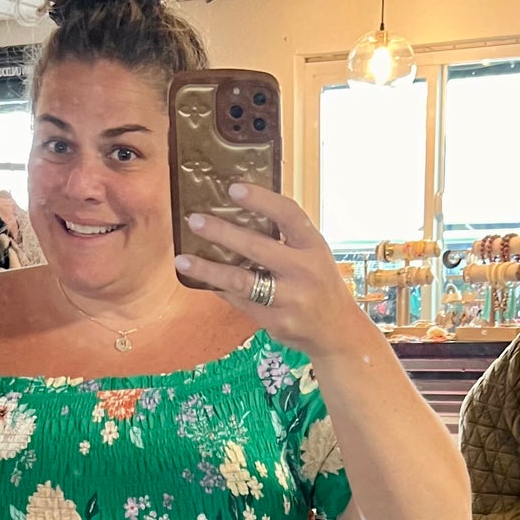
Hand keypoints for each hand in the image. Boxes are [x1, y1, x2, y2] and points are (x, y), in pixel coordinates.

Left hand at [175, 183, 367, 361]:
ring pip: (241, 281)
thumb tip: (239, 213)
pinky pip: (240, 303)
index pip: (287, 214)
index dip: (261, 199)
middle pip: (257, 247)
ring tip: (182, 260)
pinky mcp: (276, 322)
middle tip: (195, 221)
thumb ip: (286, 237)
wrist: (336, 330)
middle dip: (222, 232)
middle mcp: (304, 271)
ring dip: (208, 269)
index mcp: (313, 246)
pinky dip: (220, 289)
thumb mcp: (313, 253)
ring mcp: (290, 299)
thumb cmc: (318, 283)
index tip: (233, 188)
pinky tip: (204, 280)